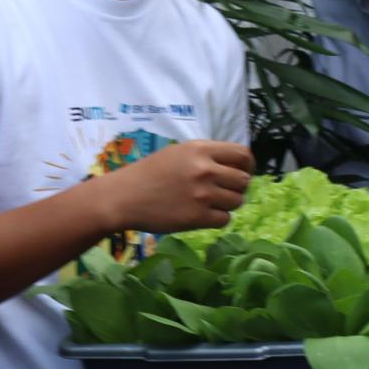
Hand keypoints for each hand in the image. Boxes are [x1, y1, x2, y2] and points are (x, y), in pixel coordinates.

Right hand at [99, 140, 253, 235]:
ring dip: (227, 204)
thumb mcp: (179, 153)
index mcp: (201, 149)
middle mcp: (205, 169)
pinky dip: (217, 219)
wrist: (121, 197)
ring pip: (237, 201)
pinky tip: (202, 215)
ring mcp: (202, 194)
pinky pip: (225, 219)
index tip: (241, 173)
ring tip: (208, 203)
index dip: (247, 166)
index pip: (243, 155)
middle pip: (244, 180)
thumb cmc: (149, 174)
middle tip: (222, 192)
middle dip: (236, 187)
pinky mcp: (197, 217)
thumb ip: (207, 156)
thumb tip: (237, 165)